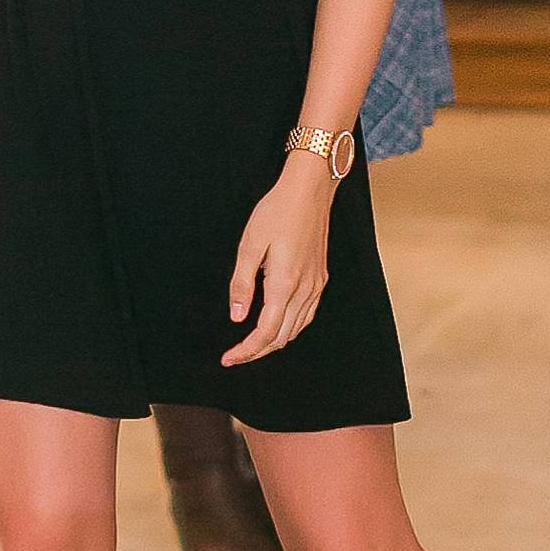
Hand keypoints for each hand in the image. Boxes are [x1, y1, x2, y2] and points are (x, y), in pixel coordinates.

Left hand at [222, 160, 335, 365]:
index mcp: (284, 282)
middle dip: (257, 352)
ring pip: (297, 329)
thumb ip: (242, 284)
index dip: (246, 350)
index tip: (228, 358)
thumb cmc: (277, 212)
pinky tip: (279, 327)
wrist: (309, 191)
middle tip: (234, 356)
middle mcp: (304, 288)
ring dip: (274, 342)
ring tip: (252, 346)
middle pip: (282, 336)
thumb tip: (237, 316)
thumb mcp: (249, 245)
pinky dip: (291, 329)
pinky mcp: (321, 278)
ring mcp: (316, 284)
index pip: (265, 331)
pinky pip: (307, 315)